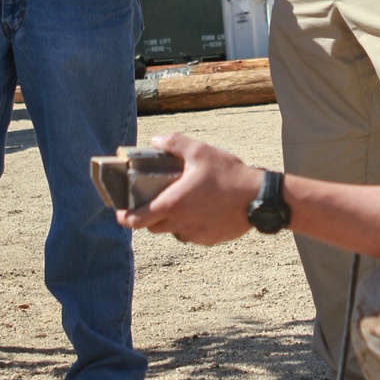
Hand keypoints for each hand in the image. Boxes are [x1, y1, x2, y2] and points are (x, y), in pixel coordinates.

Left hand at [116, 132, 261, 244]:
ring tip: (181, 202)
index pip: (136, 220)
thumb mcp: (200, 151)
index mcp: (172, 204)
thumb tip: (155, 140)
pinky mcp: (209, 239)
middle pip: (152, 227)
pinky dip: (190, 224)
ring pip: (172, 231)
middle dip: (148, 215)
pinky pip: (191, 234)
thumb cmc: (228, 175)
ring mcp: (195, 234)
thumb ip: (174, 143)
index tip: (120, 211)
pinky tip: (202, 209)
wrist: (258, 198)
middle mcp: (180, 223)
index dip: (123, 217)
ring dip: (171, 220)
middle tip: (153, 200)